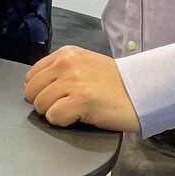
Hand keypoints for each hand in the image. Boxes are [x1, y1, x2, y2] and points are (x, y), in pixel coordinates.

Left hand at [24, 46, 141, 131]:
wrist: (143, 91)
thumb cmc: (116, 84)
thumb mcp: (85, 65)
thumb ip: (61, 71)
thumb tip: (37, 87)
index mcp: (66, 53)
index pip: (31, 76)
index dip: (39, 91)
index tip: (55, 97)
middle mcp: (66, 64)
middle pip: (32, 92)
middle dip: (45, 103)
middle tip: (65, 106)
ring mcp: (73, 81)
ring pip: (40, 105)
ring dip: (55, 113)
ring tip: (75, 109)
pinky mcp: (81, 100)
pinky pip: (54, 117)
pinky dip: (64, 122)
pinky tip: (79, 116)